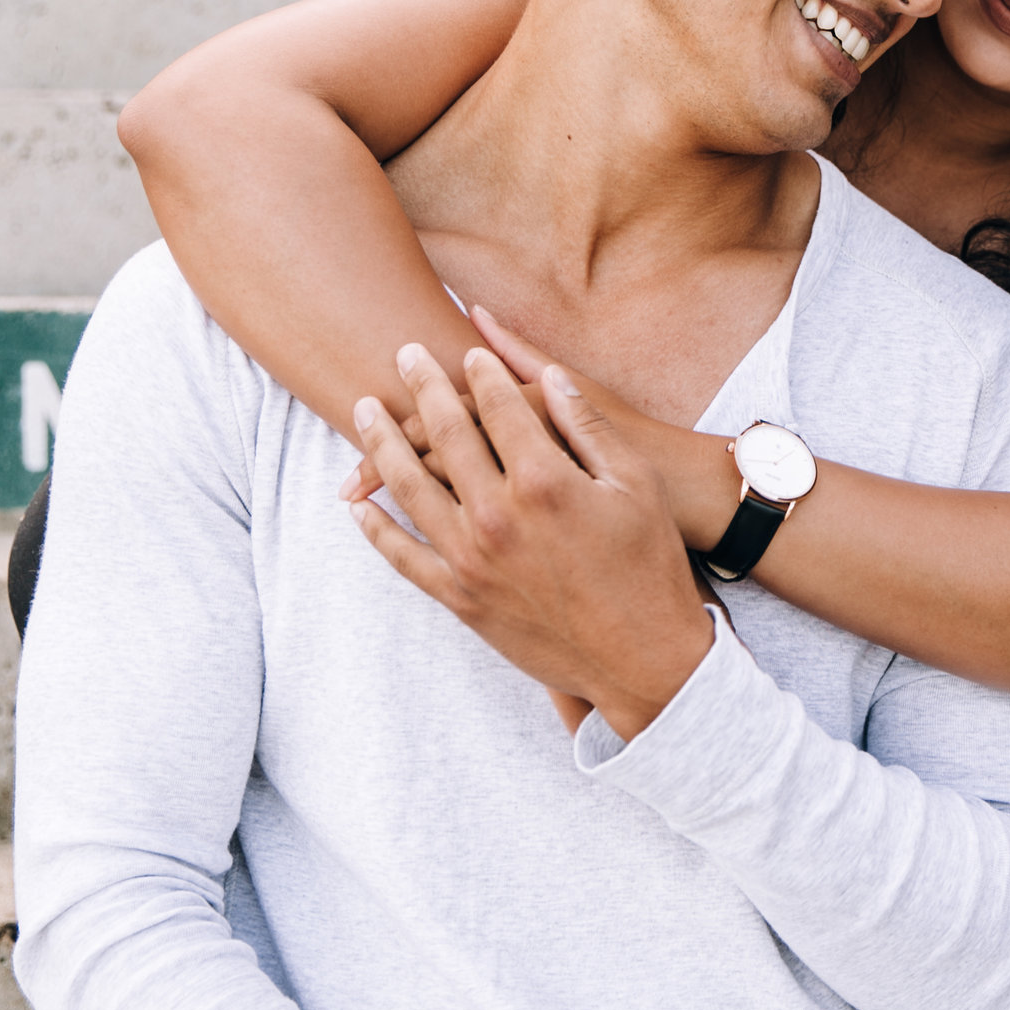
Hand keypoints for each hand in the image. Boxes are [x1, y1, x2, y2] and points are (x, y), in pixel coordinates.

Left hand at [348, 342, 712, 740]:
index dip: (481, 373)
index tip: (468, 352)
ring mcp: (472, 560)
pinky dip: (376, 528)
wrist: (643, 657)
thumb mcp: (636, 484)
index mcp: (544, 480)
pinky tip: (359, 505)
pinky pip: (404, 557)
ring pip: (408, 488)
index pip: (498, 406)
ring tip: (365, 410)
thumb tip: (550, 379)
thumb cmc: (650, 565)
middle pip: (444, 435)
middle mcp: (497, 516)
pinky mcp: (461, 598)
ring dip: (380, 444)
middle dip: (421, 387)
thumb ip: (587, 427)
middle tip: (403, 355)